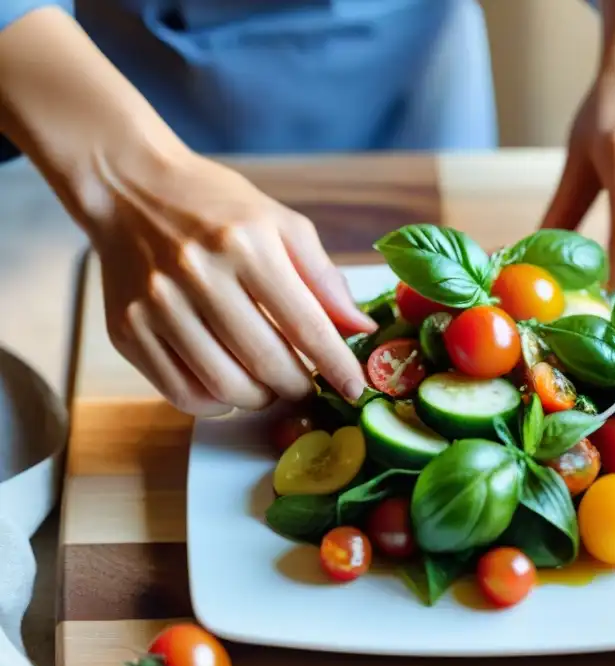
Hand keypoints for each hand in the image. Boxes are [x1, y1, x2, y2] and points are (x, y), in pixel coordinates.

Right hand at [89, 148, 375, 415]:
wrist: (128, 187)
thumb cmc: (216, 207)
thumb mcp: (281, 225)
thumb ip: (324, 279)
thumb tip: (360, 330)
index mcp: (246, 246)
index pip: (306, 326)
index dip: (337, 366)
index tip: (355, 389)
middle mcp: (198, 275)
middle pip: (266, 364)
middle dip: (299, 387)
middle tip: (307, 386)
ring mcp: (157, 306)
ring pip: (225, 386)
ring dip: (260, 399)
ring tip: (270, 384)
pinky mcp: (127, 330)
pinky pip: (181, 393)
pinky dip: (215, 403)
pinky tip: (229, 385)